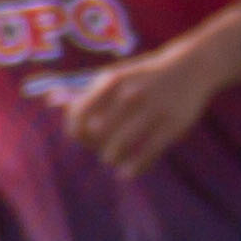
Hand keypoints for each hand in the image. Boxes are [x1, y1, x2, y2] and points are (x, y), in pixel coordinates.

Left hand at [63, 45, 230, 178]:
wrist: (191, 68)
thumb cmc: (145, 76)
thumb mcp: (116, 76)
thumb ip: (86, 90)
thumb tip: (50, 101)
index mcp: (111, 81)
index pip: (79, 112)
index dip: (76, 130)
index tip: (82, 137)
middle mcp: (130, 94)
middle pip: (97, 132)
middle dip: (94, 146)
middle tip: (99, 150)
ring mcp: (153, 111)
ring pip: (121, 145)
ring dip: (111, 158)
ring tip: (113, 160)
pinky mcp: (172, 126)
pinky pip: (148, 153)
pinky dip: (135, 167)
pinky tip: (128, 172)